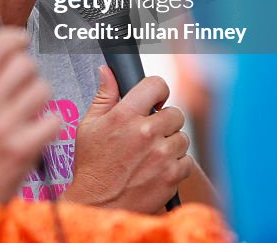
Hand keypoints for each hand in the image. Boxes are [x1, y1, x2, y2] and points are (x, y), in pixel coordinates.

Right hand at [0, 27, 60, 203]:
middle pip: (23, 64)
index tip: (21, 39)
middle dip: (28, 70)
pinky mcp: (23, 149)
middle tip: (22, 83)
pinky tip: (36, 131)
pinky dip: (49, 124)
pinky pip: (53, 120)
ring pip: (42, 88)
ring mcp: (3, 127)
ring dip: (39, 97)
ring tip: (28, 110)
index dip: (13, 36)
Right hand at [63, 66, 193, 212]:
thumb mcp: (89, 126)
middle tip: (149, 133)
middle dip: (164, 121)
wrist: (99, 205)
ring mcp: (161, 154)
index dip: (157, 91)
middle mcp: (145, 132)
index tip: (155, 100)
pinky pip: (188, 160)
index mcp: (124, 115)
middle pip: (174, 112)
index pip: (156, 85)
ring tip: (151, 153)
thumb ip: (104, 96)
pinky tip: (158, 167)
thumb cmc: (93, 166)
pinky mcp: (172, 175)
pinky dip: (176, 164)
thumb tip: (107, 72)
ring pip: (182, 137)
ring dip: (171, 144)